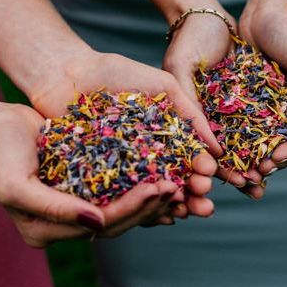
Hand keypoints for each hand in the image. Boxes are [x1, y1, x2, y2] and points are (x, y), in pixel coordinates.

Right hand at [0, 101, 182, 247]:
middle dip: (147, 206)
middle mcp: (61, 226)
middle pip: (115, 222)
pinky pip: (114, 191)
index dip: (132, 209)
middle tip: (176, 186)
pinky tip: (161, 173)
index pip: (99, 226)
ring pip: (118, 209)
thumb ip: (53, 208)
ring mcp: (71, 208)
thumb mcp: (16, 185)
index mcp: (44, 233)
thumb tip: (96, 224)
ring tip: (177, 181)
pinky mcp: (80, 188)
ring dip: (148, 198)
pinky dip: (137, 184)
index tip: (159, 187)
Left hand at [29, 45, 218, 218]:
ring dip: (168, 205)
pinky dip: (135, 206)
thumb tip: (220, 149)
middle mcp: (147, 154)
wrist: (66, 72)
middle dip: (190, 194)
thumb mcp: (163, 85)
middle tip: (204, 205)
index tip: (210, 178)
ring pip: (149, 191)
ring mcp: (122, 166)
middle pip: (174, 179)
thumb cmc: (116, 71)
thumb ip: (192, 113)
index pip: (189, 158)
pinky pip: (119, 195)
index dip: (201, 171)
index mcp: (165, 135)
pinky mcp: (97, 175)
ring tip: (182, 212)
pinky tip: (151, 214)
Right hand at [162, 10, 264, 198]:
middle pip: (221, 156)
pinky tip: (278, 152)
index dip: (214, 170)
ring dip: (253, 162)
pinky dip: (265, 139)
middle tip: (254, 188)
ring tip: (267, 177)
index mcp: (186, 120)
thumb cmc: (187, 41)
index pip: (200, 152)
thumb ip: (191, 107)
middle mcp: (205, 120)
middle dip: (237, 174)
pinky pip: (255, 125)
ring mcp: (224, 112)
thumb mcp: (179, 70)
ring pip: (240, 145)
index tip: (231, 183)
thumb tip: (211, 148)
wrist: (206, 14)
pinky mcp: (242, 101)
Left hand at [239, 7, 286, 175]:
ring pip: (266, 143)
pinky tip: (225, 151)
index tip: (273, 160)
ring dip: (254, 158)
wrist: (267, 10)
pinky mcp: (253, 103)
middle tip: (252, 173)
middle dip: (271, 162)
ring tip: (239, 168)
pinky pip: (247, 127)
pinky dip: (239, 141)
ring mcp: (276, 109)